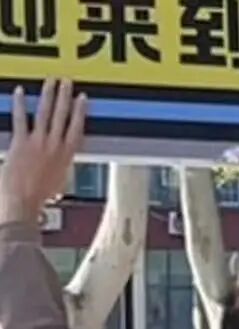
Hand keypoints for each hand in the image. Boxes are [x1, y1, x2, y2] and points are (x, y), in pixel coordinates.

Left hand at [0, 79, 85, 227]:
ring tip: (50, 81)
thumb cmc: (37, 198)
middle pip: (62, 116)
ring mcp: (38, 143)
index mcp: (66, 157)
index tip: (82, 98)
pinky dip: (20, 104)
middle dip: (65, 97)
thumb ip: (57, 168)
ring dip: (49, 95)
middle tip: (66, 82)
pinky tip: (20, 92)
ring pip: (46, 113)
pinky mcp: (21, 142)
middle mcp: (54, 147)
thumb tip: (57, 165)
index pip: (77, 128)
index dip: (80, 112)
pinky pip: (21, 118)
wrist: (22, 202)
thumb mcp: (56, 183)